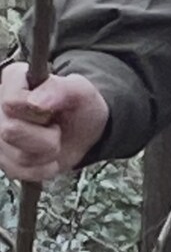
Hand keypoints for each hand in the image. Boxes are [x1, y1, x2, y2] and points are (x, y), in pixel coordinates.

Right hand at [0, 64, 109, 181]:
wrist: (82, 132)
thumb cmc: (79, 108)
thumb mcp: (81, 92)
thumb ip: (61, 89)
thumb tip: (36, 102)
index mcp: (12, 79)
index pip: (10, 102)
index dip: (39, 112)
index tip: (52, 110)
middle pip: (10, 131)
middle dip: (45, 137)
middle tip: (55, 128)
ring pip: (17, 156)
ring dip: (46, 154)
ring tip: (53, 141)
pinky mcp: (1, 156)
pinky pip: (17, 172)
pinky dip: (41, 169)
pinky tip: (46, 157)